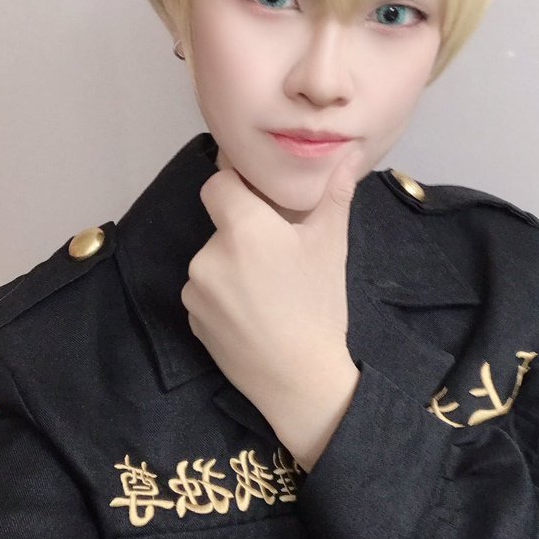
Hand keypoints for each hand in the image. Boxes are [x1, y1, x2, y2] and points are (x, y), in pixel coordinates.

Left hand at [181, 146, 363, 438]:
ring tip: (268, 293)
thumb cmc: (318, 306)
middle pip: (221, 226)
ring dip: (232, 268)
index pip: (218, 184)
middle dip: (244, 235)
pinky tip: (253, 316)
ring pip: (213, 261)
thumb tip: (348, 158)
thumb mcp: (331, 247)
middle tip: (279, 259)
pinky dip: (223, 297)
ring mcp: (194, 288)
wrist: (299, 379)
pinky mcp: (191, 318)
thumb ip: (335, 196)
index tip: (259, 202)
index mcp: (242, 228)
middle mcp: (208, 253)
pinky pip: (205, 293)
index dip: (236, 187)